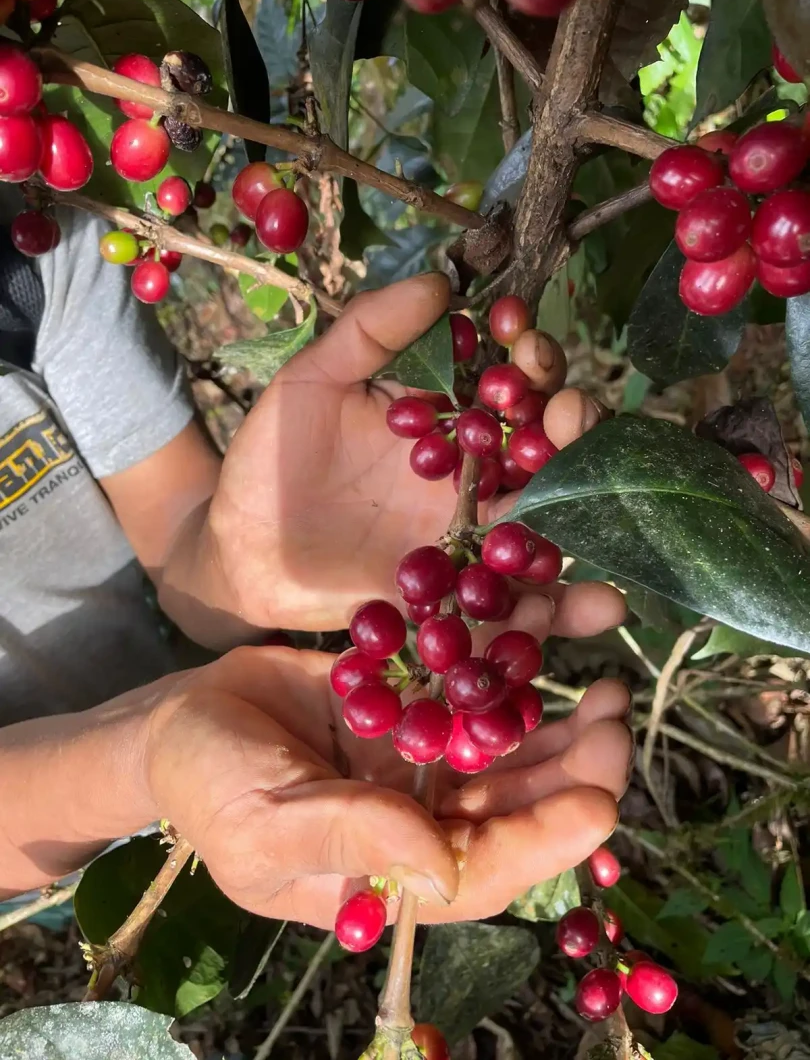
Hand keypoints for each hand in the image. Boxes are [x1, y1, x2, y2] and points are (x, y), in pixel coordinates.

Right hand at [145, 610, 631, 927]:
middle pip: (515, 806)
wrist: (180, 720)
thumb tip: (443, 866)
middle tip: (614, 718)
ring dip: (558, 724)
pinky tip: (540, 638)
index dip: (545, 842)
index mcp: (391, 875)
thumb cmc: (207, 787)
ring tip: (605, 686)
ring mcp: (420, 762)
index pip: (485, 871)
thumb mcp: (264, 823)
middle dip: (573, 770)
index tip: (598, 802)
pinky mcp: (412, 708)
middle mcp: (420, 820)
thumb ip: (350, 838)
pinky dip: (506, 668)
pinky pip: (469, 692)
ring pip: (507, 750)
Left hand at [207, 274, 617, 632]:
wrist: (240, 550)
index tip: (521, 338)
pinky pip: (515, 600)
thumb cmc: (272, 460)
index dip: (525, 358)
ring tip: (602, 502)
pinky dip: (560, 608)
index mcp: (445, 419)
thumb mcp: (311, 382)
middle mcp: (472, 475)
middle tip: (566, 412)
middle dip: (569, 424)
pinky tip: (601, 604)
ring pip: (545, 522)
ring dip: (585, 513)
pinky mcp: (457, 594)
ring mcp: (469, 536)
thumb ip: (368, 332)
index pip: (506, 382)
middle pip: (544, 447)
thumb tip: (439, 284)